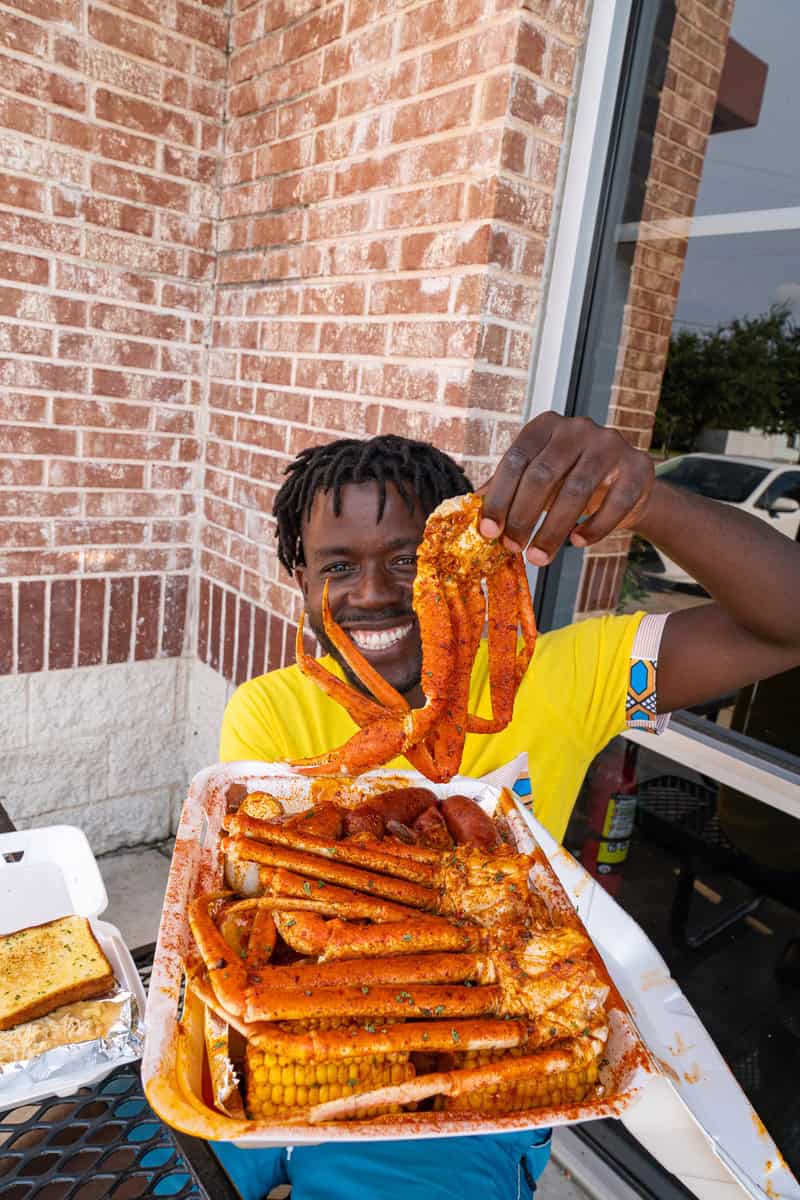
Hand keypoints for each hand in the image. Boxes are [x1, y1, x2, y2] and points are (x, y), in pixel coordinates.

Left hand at [479, 413, 653, 564]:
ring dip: (553, 530)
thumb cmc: (569, 479)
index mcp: (545, 425)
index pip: (515, 460)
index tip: (488, 532)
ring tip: (539, 558)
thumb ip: (506, 489)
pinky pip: (614, 503)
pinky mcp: (637, 467)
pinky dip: (593, 527)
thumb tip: (465, 511)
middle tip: (512, 548)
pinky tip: (577, 542)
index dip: (499, 497)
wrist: (624, 483)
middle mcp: (578, 428)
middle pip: (543, 475)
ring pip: (576, 491)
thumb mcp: (537, 478)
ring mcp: (610, 444)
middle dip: (523, 517)